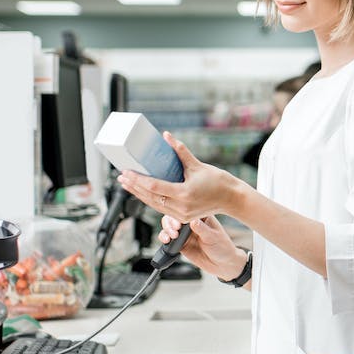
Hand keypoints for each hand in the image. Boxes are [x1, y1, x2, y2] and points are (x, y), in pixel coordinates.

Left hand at [117, 131, 236, 222]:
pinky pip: (161, 208)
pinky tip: (142, 192)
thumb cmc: (217, 181)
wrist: (231, 198)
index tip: (126, 172)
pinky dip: (150, 199)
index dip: (138, 179)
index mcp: (184, 194)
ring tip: (127, 184)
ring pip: (153, 204)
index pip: (154, 187)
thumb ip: (180, 151)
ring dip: (139, 194)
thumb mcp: (197, 165)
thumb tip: (166, 136)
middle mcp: (181, 207)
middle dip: (133, 187)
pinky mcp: (182, 217)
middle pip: (150, 197)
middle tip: (121, 176)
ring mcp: (181, 215)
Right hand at [158, 214, 245, 279]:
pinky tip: (166, 241)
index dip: (180, 214)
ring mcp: (185, 233)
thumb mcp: (214, 237)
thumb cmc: (223, 247)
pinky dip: (164, 238)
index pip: (187, 210)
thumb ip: (202, 230)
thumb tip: (193, 221)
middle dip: (170, 222)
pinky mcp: (180, 244)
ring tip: (170, 237)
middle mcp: (192, 223)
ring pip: (169, 227)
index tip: (179, 223)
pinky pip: (168, 239)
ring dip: (166, 230)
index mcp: (202, 217)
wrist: (222, 264)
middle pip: (175, 217)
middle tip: (174, 231)